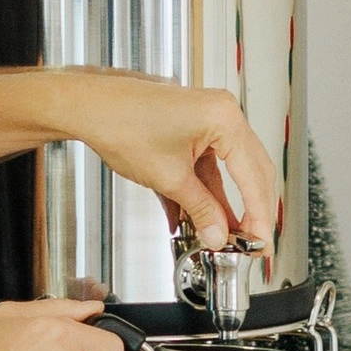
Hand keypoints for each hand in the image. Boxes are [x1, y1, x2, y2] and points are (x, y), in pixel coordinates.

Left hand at [43, 74, 277, 253]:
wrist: (89, 107)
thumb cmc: (120, 122)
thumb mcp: (168, 177)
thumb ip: (201, 209)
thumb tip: (219, 234)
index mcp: (224, 118)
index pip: (254, 175)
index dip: (259, 214)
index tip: (261, 241)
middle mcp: (221, 114)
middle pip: (250, 172)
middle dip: (249, 210)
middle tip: (251, 242)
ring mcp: (208, 121)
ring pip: (228, 173)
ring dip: (224, 206)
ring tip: (224, 236)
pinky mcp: (193, 131)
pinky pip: (208, 167)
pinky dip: (204, 193)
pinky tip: (199, 219)